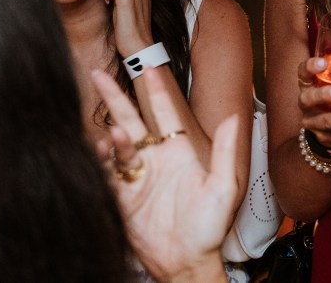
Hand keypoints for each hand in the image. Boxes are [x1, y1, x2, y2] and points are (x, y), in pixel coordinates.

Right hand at [94, 68, 235, 281]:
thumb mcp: (223, 187)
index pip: (164, 112)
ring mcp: (136, 176)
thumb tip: (233, 117)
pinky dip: (103, 160)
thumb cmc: (209, 227)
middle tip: (98, 75)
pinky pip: (108, 172)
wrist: (188, 261)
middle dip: (115, 98)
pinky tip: (103, 151)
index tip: (148, 67)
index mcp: (178, 150)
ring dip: (114, 135)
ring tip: (115, 133)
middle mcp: (155, 158)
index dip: (156, 90)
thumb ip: (225, 151)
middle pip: (131, 120)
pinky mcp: (122, 196)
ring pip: (118, 145)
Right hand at [295, 56, 330, 147]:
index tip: (323, 63)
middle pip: (308, 98)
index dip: (310, 67)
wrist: (326, 129)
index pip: (303, 72)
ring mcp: (312, 121)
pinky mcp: (323, 136)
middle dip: (324, 95)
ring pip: (326, 121)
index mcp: (309, 84)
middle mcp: (306, 102)